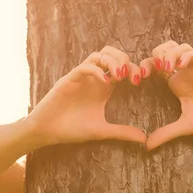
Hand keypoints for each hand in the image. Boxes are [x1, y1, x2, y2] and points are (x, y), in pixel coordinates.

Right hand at [28, 46, 145, 145]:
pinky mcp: (69, 80)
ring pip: (98, 55)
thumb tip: (144, 139)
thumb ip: (122, 132)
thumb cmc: (72, 130)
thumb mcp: (102, 131)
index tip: (139, 81)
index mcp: (103, 87)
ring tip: (119, 76)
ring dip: (112, 61)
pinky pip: (84, 67)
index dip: (133, 69)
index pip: (121, 66)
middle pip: (111, 53)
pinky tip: (105, 82)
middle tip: (130, 76)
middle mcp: (94, 78)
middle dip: (124, 59)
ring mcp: (81, 77)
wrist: (48, 132)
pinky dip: (97, 70)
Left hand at [141, 41, 192, 150]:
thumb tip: (146, 147)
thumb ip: (166, 133)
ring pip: (180, 47)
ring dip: (170, 53)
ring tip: (165, 67)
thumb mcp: (186, 126)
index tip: (137, 79)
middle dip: (155, 55)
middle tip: (149, 70)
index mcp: (176, 82)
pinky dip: (187, 56)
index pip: (155, 65)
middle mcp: (185, 72)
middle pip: (165, 49)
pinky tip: (180, 66)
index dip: (145, 67)